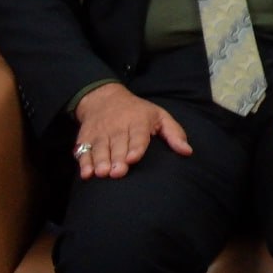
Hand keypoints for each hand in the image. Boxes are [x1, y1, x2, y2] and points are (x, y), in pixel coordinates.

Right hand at [73, 83, 191, 179]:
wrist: (104, 98)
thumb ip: (174, 134)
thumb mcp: (159, 116)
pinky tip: (86, 174)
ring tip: (103, 173)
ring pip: (100, 148)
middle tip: (118, 172)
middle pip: (118, 144)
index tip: (133, 158)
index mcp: (138, 121)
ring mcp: (101, 133)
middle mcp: (118, 126)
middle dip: (117, 159)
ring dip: (100, 161)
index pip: (138, 135)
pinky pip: (84, 151)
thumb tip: (188, 151)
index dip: (135, 147)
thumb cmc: (138, 112)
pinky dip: (84, 162)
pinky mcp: (86, 138)